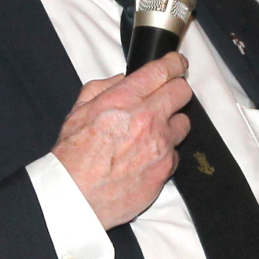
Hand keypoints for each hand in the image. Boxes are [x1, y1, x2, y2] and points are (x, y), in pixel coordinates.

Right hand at [52, 52, 192, 228]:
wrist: (75, 196)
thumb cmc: (73, 155)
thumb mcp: (79, 110)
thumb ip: (103, 87)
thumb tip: (123, 78)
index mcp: (125, 98)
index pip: (163, 70)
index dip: (174, 63)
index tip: (177, 63)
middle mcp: (147, 117)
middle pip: (182, 91)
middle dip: (176, 90)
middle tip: (167, 96)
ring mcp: (160, 143)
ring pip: (184, 122)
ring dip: (172, 123)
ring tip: (154, 132)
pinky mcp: (166, 167)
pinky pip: (176, 153)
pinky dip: (165, 153)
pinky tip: (147, 157)